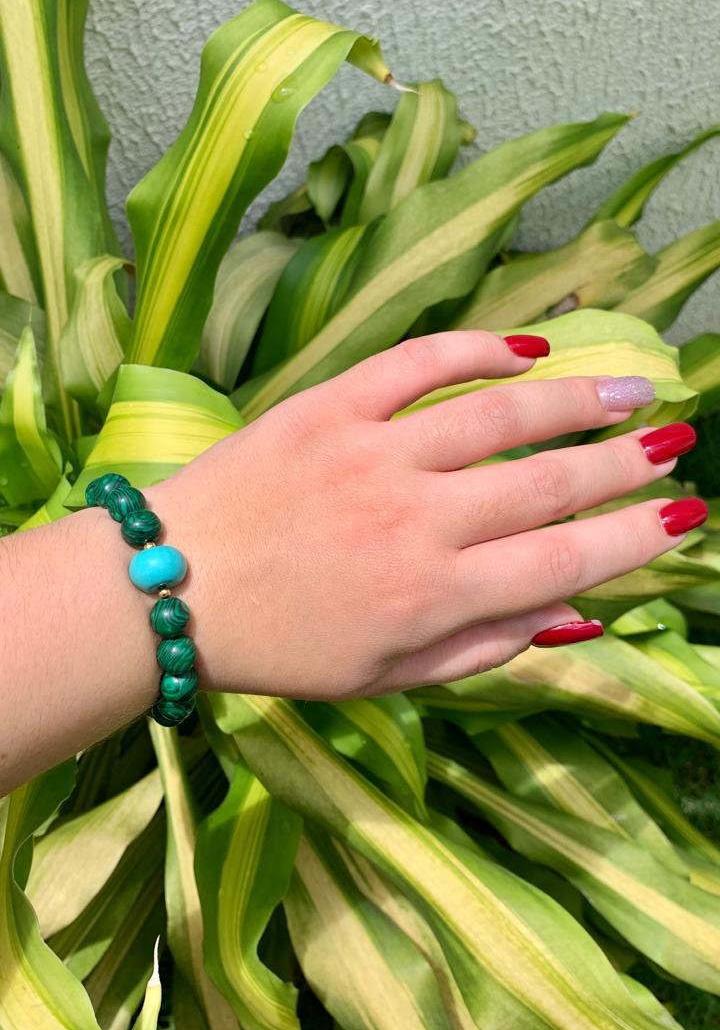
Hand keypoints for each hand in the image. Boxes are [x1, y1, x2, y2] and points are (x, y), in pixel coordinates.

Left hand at [147, 331, 702, 698]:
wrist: (168, 587)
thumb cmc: (280, 645)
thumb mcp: (386, 678)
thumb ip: (483, 648)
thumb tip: (571, 615)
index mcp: (432, 597)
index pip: (563, 561)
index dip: (634, 537)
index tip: (682, 513)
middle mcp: (416, 521)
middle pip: (549, 482)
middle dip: (624, 463)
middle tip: (674, 442)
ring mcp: (374, 455)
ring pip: (500, 415)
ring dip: (578, 397)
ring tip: (633, 385)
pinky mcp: (330, 406)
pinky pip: (419, 364)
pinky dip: (478, 350)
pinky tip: (528, 350)